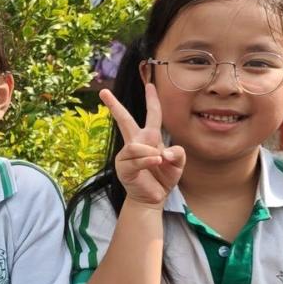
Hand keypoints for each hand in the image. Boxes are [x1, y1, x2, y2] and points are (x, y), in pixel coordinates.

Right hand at [100, 82, 184, 207]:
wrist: (153, 198)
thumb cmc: (163, 178)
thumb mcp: (178, 164)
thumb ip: (179, 154)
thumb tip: (163, 152)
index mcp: (149, 138)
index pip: (152, 115)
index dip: (152, 100)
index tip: (150, 85)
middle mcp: (135, 143)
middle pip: (124, 120)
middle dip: (114, 106)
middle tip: (103, 92)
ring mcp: (127, 155)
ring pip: (137, 146)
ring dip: (151, 154)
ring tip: (158, 163)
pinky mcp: (123, 167)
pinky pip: (136, 159)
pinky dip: (148, 161)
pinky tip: (154, 163)